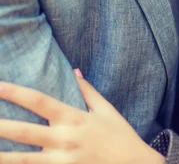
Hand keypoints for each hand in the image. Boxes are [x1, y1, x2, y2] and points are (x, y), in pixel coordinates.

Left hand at [0, 73, 164, 162]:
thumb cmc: (121, 137)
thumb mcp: (106, 110)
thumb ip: (87, 91)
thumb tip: (74, 70)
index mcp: (74, 118)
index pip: (40, 101)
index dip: (17, 93)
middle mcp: (64, 140)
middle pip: (25, 132)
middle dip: (1, 126)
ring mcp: (63, 163)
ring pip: (25, 161)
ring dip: (3, 157)